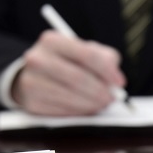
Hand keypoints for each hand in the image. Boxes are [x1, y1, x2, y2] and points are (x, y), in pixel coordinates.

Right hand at [11, 30, 125, 115]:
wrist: (32, 75)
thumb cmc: (65, 62)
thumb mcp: (83, 50)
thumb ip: (104, 58)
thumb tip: (116, 81)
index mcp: (52, 40)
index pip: (87, 55)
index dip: (107, 71)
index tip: (120, 83)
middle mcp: (37, 59)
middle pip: (78, 78)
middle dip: (100, 91)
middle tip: (113, 98)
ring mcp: (32, 82)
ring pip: (71, 97)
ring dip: (92, 104)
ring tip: (102, 104)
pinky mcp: (32, 103)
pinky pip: (62, 111)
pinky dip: (79, 112)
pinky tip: (86, 108)